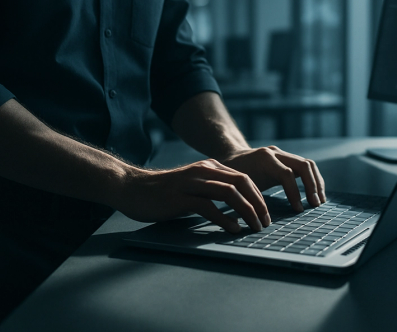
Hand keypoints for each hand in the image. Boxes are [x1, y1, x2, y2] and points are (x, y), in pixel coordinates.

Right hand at [114, 159, 270, 232]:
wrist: (131, 188)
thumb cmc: (162, 193)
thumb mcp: (192, 187)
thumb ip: (211, 192)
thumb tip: (235, 210)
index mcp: (209, 167)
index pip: (244, 179)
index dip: (258, 197)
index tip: (265, 214)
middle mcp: (204, 171)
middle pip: (242, 183)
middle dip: (258, 204)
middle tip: (265, 223)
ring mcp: (192, 183)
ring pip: (230, 193)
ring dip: (247, 212)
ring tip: (254, 227)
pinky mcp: (181, 197)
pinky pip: (209, 206)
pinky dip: (225, 218)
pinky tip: (233, 228)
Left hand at [221, 146, 325, 211]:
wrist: (230, 156)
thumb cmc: (231, 176)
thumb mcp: (237, 186)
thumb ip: (248, 199)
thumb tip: (259, 221)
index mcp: (264, 159)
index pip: (286, 174)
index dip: (294, 193)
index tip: (298, 210)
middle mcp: (276, 153)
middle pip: (304, 165)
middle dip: (312, 186)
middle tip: (316, 205)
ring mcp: (283, 154)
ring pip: (308, 164)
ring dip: (317, 183)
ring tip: (320, 201)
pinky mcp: (287, 158)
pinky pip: (305, 167)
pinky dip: (313, 180)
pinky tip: (315, 194)